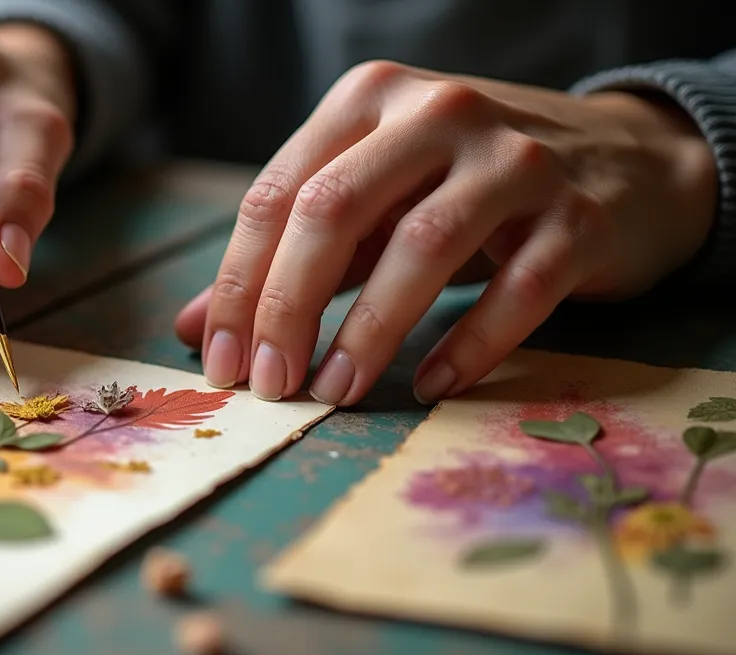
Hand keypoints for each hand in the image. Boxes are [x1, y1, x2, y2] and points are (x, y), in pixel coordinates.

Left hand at [175, 60, 716, 404]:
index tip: (220, 361)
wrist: (625, 162)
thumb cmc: (467, 187)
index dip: (238, 284)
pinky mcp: (580, 215)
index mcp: (370, 100)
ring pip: (422, 246)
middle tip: (269, 385)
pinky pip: (516, 289)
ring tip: (333, 392)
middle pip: (334, 211)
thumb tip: (192, 327)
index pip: (278, 194)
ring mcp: (514, 159)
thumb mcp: (373, 202)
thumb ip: (287, 256)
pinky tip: (429, 385)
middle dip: (286, 307)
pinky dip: (467, 345)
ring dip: (367, 333)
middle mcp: (438, 113)